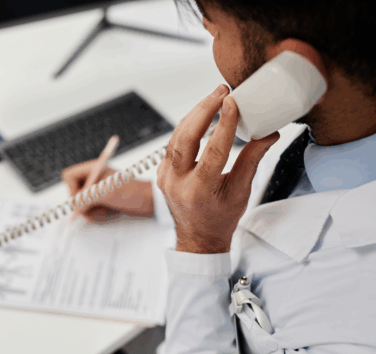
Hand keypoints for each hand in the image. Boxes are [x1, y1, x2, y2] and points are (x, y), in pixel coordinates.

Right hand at [62, 159, 153, 222]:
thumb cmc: (133, 192)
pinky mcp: (104, 200)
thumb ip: (87, 198)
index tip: (82, 199)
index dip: (72, 190)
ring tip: (106, 209)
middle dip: (83, 204)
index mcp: (94, 169)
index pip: (69, 176)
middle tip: (91, 209)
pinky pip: (91, 210)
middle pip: (74, 192)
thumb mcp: (106, 194)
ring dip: (92, 211)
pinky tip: (110, 211)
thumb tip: (74, 207)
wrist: (149, 201)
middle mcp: (94, 178)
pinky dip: (98, 214)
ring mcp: (99, 190)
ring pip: (82, 203)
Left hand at [156, 85, 279, 253]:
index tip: (232, 102)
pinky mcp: (162, 172)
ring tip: (213, 98)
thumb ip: (252, 161)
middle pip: (185, 137)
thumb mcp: (240, 193)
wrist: (198, 237)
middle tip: (221, 92)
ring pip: (176, 137)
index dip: (224, 124)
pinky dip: (186, 128)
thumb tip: (268, 134)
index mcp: (198, 191)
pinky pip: (172, 144)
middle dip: (203, 110)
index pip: (213, 151)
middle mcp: (176, 183)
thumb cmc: (219, 219)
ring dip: (194, 115)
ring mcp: (165, 177)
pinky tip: (199, 116)